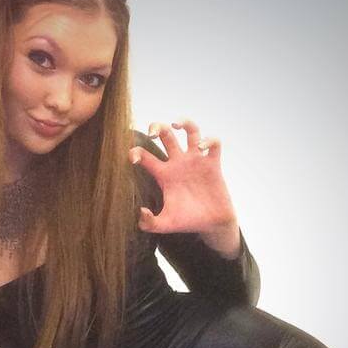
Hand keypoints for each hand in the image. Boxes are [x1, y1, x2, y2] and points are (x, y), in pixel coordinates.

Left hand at [130, 119, 238, 238]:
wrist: (212, 225)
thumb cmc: (187, 222)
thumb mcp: (165, 224)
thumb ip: (149, 223)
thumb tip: (141, 211)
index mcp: (163, 174)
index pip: (145, 156)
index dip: (136, 152)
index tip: (133, 158)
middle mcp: (178, 163)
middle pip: (165, 135)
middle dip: (156, 127)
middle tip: (150, 133)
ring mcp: (195, 161)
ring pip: (190, 131)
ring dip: (184, 122)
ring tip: (176, 125)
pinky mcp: (213, 164)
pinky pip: (213, 143)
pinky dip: (209, 140)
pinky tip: (202, 148)